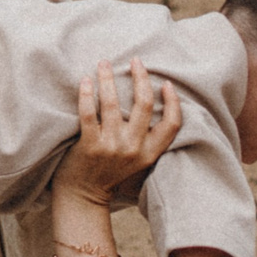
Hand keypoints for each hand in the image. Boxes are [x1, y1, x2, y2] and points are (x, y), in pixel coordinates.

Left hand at [52, 59, 181, 208]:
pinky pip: (88, 112)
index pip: (172, 123)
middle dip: (141, 77)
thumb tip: (149, 100)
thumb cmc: (110, 173)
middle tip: (135, 60)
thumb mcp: (137, 160)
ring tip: (104, 63)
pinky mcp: (89, 145)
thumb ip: (145, 138)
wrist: (83, 196)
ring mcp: (111, 147)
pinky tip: (85, 80)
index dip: (174, 101)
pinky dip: (86, 93)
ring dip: (108, 78)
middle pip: (144, 104)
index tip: (166, 83)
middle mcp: (134, 149)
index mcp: (150, 153)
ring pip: (113, 103)